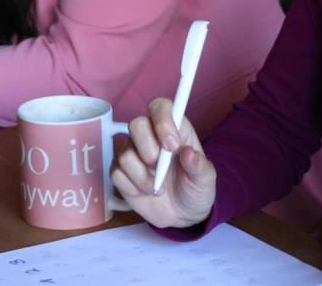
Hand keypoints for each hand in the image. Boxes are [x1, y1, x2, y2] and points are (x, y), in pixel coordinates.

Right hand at [111, 97, 216, 228]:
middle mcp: (150, 135)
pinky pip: (117, 173)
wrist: (181, 215)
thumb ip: (199, 166)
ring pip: (125, 154)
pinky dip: (133, 188)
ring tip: (158, 188)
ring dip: (143, 177)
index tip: (172, 146)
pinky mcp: (120, 170)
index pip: (160, 106)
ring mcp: (133, 152)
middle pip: (136, 124)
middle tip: (162, 171)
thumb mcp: (205, 180)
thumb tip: (189, 153)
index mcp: (173, 129)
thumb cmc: (194, 189)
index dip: (162, 120)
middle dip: (149, 152)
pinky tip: (145, 191)